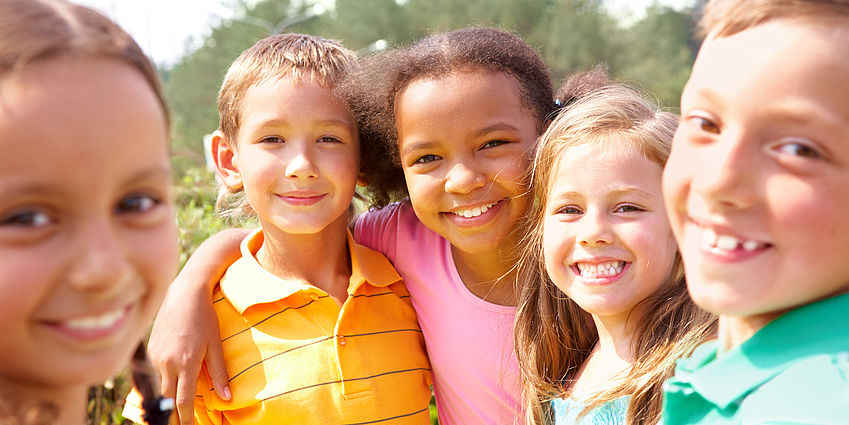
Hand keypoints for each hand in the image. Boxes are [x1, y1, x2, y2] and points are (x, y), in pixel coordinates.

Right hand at [148, 283, 227, 424]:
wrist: (184, 293)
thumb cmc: (205, 317)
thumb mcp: (216, 345)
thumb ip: (220, 373)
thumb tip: (226, 398)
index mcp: (186, 363)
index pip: (184, 401)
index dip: (186, 419)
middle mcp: (167, 362)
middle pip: (169, 398)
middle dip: (174, 412)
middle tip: (182, 422)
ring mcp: (156, 356)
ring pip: (163, 383)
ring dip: (171, 392)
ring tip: (177, 401)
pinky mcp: (151, 349)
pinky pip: (158, 369)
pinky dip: (166, 376)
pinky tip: (174, 372)